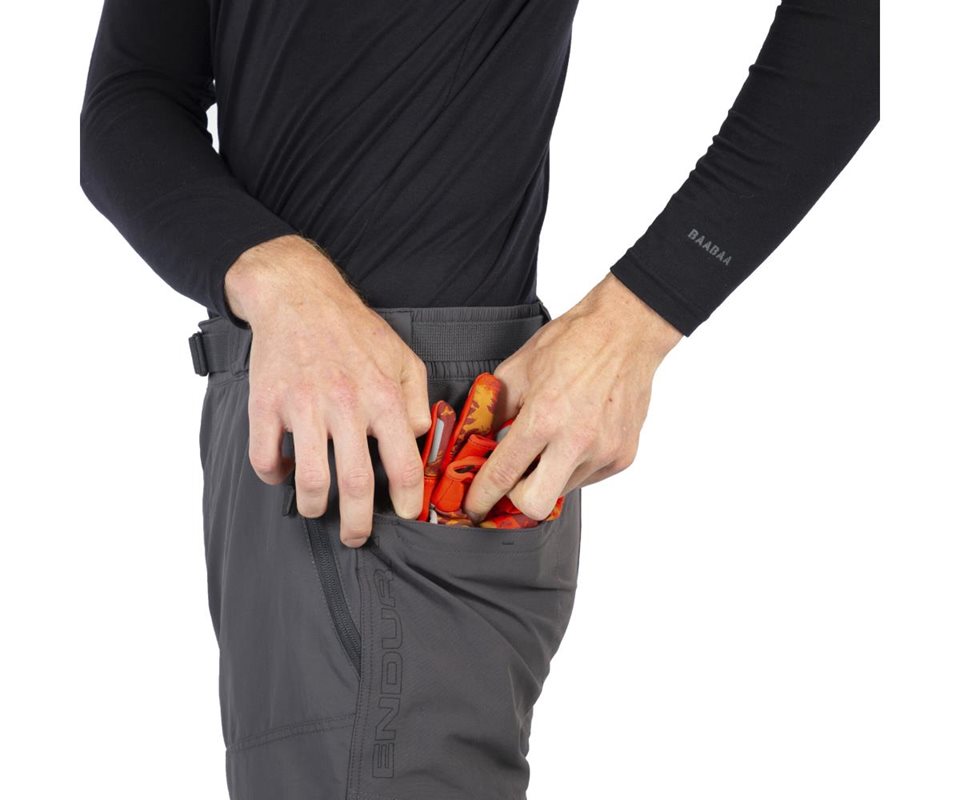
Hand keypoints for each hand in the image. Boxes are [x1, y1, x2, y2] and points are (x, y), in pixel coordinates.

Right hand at [225, 235, 431, 546]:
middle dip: (359, 524)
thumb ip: (416, 399)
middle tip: (357, 537)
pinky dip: (273, 476)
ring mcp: (303, 406)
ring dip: (314, 507)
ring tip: (317, 510)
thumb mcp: (402, 357)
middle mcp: (345, 405)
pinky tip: (284, 473)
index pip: (404, 463)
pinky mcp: (266, 405)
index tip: (407, 515)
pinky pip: (265, 458)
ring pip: (310, 480)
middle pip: (356, 484)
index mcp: (382, 396)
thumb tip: (422, 438)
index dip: (409, 499)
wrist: (297, 296)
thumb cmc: (352, 329)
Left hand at [463, 273, 681, 522]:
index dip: (481, 496)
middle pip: (535, 505)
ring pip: (562, 490)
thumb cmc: (573, 343)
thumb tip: (478, 441)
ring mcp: (604, 452)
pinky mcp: (623, 456)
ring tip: (551, 441)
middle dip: (516, 498)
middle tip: (512, 479)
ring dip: (548, 475)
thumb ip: (494, 411)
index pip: (503, 474)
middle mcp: (576, 440)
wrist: (625, 331)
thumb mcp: (517, 370)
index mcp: (544, 417)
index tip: (474, 505)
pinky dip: (573, 465)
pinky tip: (575, 436)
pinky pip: (587, 477)